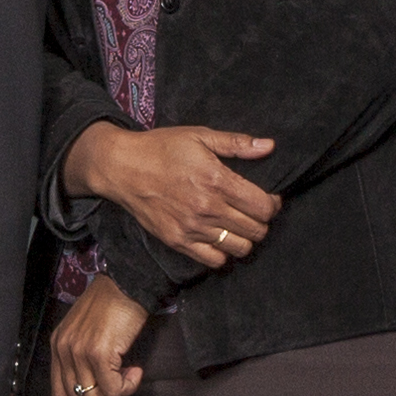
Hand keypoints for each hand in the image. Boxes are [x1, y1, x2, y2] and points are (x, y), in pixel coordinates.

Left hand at [44, 278, 155, 395]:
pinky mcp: (98, 353)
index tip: (104, 386)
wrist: (126, 284)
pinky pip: (112, 389)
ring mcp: (79, 352)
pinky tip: (136, 371)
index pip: (60, 393)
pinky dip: (127, 387)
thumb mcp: (84, 330)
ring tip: (128, 377)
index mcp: (58, 345)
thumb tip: (94, 385)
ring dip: (116, 395)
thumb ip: (80, 355)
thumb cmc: (111, 304)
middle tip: (119, 385)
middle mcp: (63, 349)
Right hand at [69, 121, 282, 270]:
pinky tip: (219, 238)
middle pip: (256, 230)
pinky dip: (223, 253)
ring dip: (245, 238)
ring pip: (240, 248)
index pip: (264, 207)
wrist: (122, 167)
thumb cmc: (161, 147)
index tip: (268, 199)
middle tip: (253, 212)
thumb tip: (269, 146)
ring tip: (238, 226)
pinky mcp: (178, 241)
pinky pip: (214, 260)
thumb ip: (236, 143)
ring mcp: (192, 228)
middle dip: (262, 222)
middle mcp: (207, 208)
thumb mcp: (199, 135)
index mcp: (217, 180)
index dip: (273, 204)